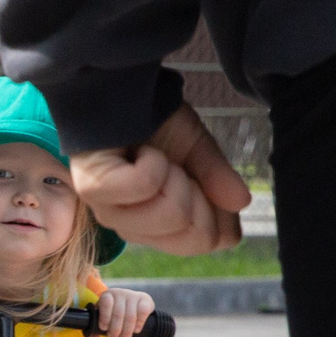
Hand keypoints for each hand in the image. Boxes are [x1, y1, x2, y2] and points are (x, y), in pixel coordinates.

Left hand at [69, 103, 250, 255]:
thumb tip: (242, 202)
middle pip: (193, 236)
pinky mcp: (93, 190)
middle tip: (175, 167)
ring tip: (153, 158)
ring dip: (174, 175)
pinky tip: (139, 152)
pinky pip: (144, 186)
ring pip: (170, 214)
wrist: (119, 93)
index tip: (200, 180)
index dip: (218, 212)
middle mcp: (133, 226)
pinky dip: (152, 161)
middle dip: (199, 194)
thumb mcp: (198, 150)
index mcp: (160, 225)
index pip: (205, 243)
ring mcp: (110, 212)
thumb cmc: (154, 124)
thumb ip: (218, 179)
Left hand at [91, 285, 155, 336]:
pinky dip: (139, 323)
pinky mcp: (145, 299)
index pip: (106, 303)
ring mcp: (133, 295)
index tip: (104, 329)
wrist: (131, 307)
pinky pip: (143, 312)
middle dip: (115, 329)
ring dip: (127, 331)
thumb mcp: (102, 319)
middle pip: (118, 313)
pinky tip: (136, 330)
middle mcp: (120, 293)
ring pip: (130, 316)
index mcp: (107, 295)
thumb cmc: (112, 315)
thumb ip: (95, 329)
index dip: (105, 317)